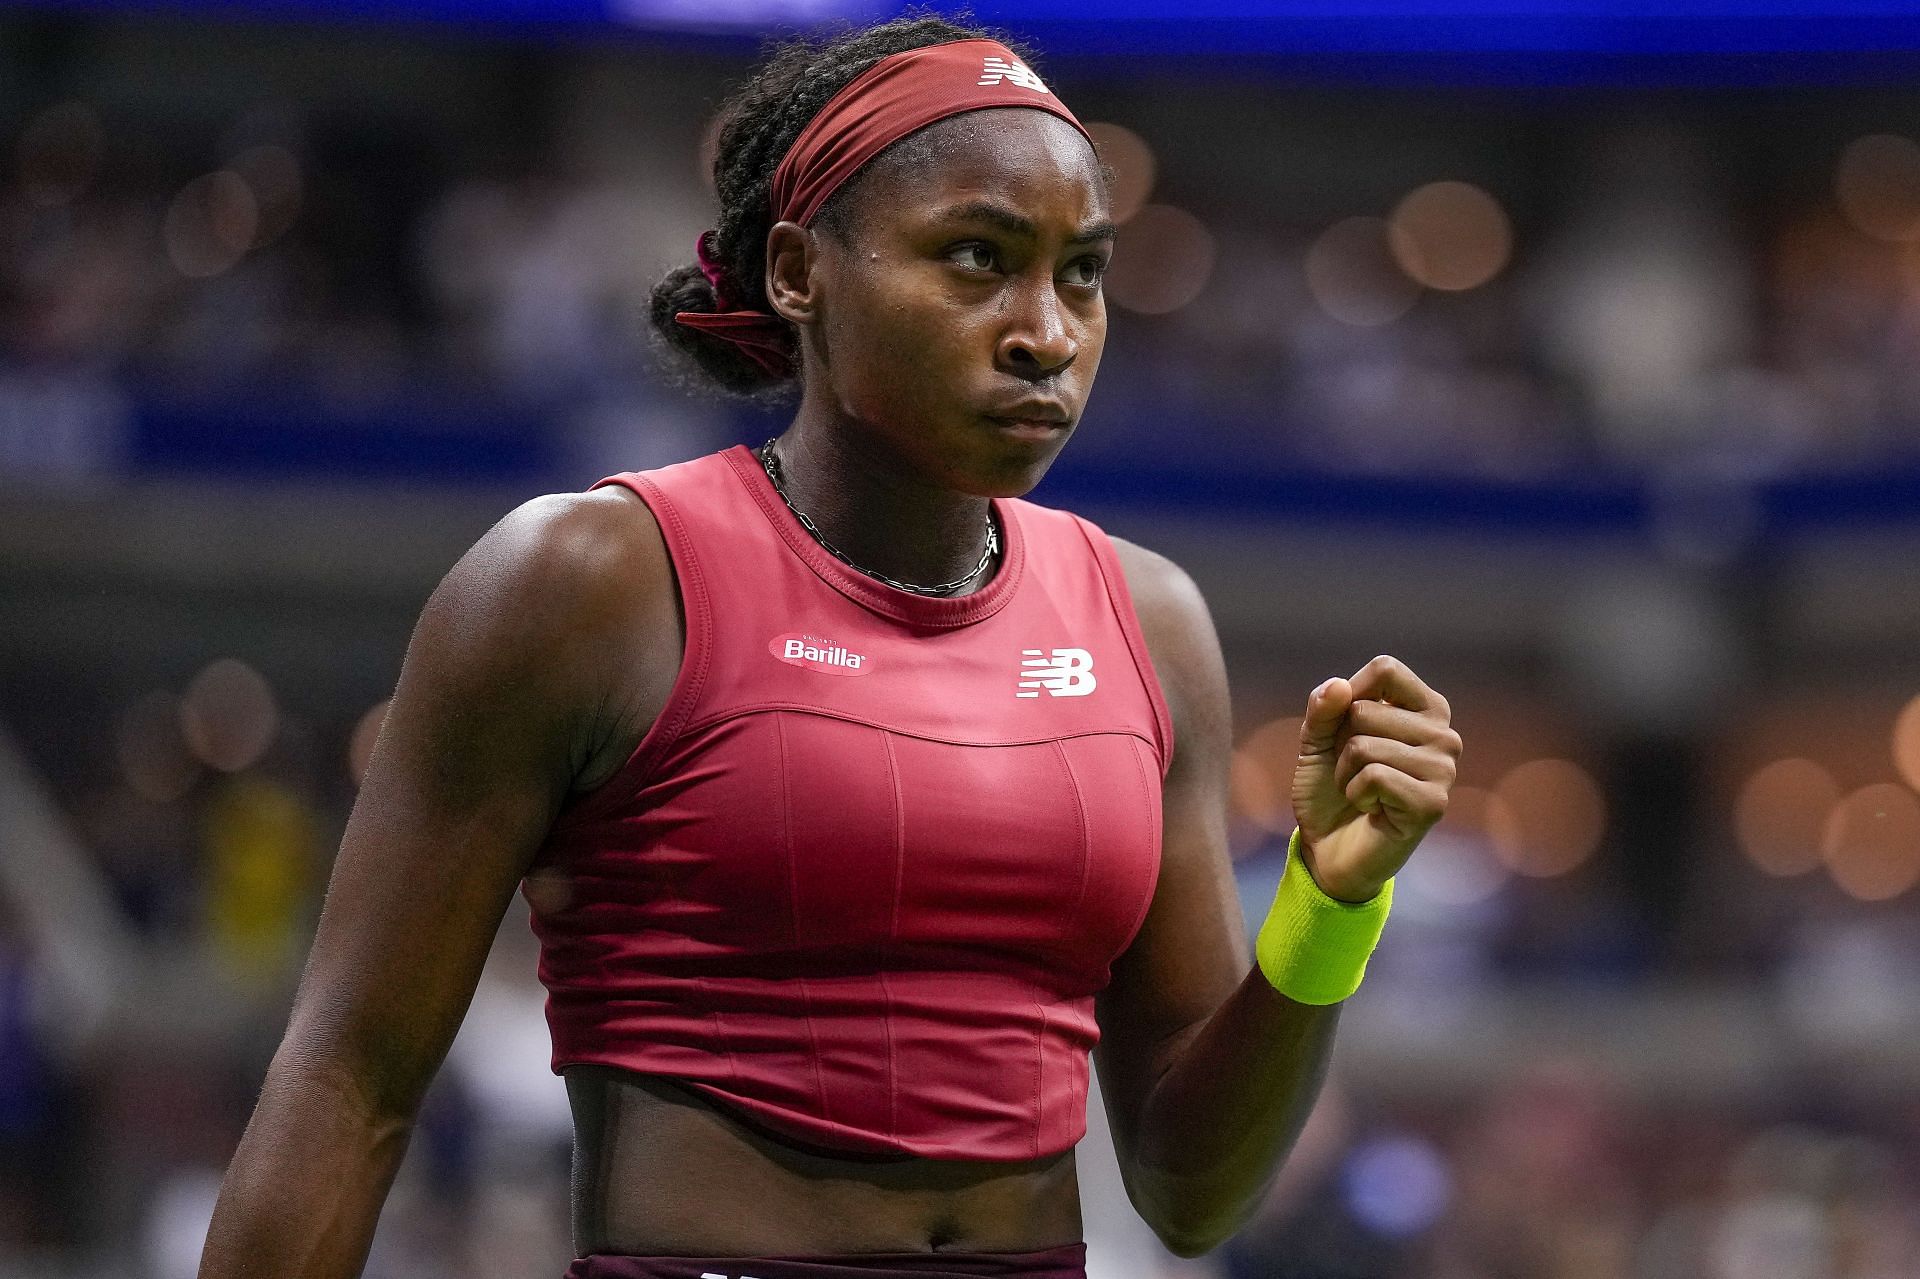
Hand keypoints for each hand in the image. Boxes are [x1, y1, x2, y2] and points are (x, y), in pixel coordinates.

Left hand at [1291, 655, 1460, 902]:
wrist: (1328, 849)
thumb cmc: (1330, 789)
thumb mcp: (1317, 740)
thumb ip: (1323, 708)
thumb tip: (1339, 686)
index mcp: (1425, 709)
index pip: (1386, 670)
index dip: (1348, 694)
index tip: (1343, 727)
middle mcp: (1444, 735)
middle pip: (1366, 709)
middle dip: (1342, 743)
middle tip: (1355, 771)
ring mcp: (1444, 769)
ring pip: (1365, 746)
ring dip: (1346, 772)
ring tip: (1362, 791)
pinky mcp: (1433, 803)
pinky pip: (1374, 776)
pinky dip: (1356, 793)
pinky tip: (1371, 808)